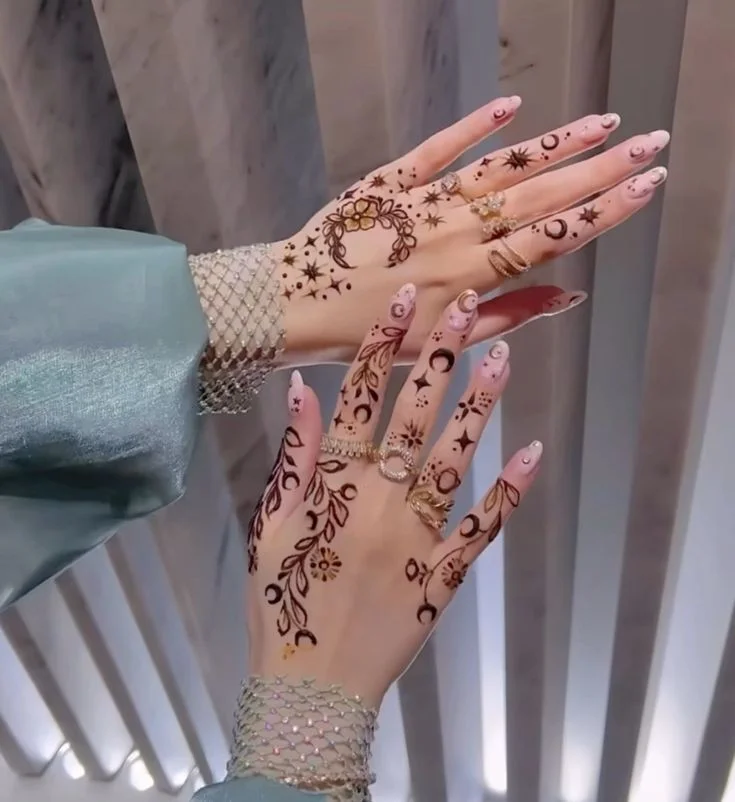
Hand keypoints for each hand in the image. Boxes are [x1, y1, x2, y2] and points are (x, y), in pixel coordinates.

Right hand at [246, 283, 540, 706]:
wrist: (311, 685)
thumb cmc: (281, 604)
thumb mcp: (269, 526)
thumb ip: (293, 458)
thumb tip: (301, 392)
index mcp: (334, 484)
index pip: (357, 398)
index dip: (380, 345)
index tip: (402, 301)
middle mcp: (380, 498)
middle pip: (414, 414)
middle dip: (439, 355)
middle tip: (464, 308)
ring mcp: (418, 534)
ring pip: (454, 458)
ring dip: (478, 406)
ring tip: (502, 357)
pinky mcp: (445, 571)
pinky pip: (483, 526)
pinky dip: (510, 491)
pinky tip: (532, 452)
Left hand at [275, 96, 668, 365]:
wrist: (294, 305)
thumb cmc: (368, 335)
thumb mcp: (442, 344)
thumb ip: (509, 317)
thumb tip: (570, 296)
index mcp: (474, 274)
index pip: (555, 237)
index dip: (606, 209)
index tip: (648, 184)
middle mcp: (458, 231)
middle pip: (541, 195)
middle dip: (602, 167)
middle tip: (650, 141)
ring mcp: (425, 201)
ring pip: (501, 166)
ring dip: (554, 143)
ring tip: (601, 123)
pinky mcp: (390, 181)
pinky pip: (438, 148)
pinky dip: (474, 125)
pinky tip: (511, 106)